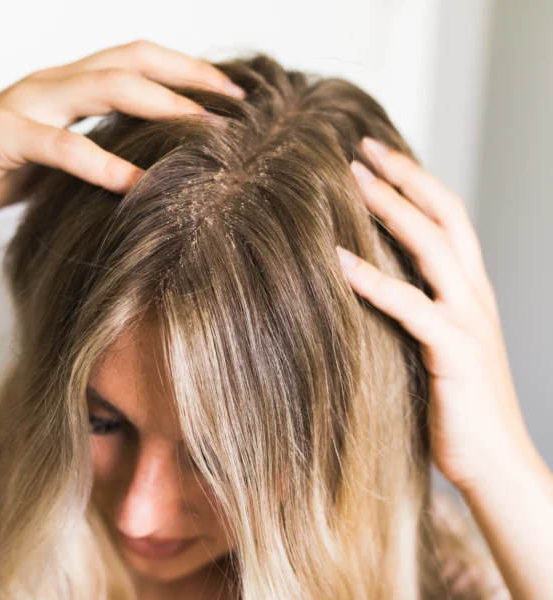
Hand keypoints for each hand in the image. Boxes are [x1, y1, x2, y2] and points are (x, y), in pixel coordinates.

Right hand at [0, 39, 244, 218]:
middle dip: (189, 80)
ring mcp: (28, 103)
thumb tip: (165, 165)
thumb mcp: (70, 153)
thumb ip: (108, 146)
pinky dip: (102, 163)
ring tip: (205, 132)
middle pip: (132, 61)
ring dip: (161, 106)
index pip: (141, 60)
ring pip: (102, 87)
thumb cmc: (8, 166)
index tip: (234, 95)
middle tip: (234, 107)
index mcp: (73, 84)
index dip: (190, 69)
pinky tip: (136, 183)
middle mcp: (55, 82)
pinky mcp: (3, 135)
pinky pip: (59, 145)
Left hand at [336, 137, 535, 493]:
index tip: (377, 155)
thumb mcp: (437, 343)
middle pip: (445, 217)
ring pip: (433, 248)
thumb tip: (368, 278)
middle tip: (363, 147)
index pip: (447, 219)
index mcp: (470, 290)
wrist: (493, 463)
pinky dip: (374, 280)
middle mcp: (475, 295)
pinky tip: (339, 260)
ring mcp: (469, 321)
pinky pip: (411, 306)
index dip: (416, 182)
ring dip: (390, 210)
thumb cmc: (456, 403)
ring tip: (351, 180)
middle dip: (405, 178)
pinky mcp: (455, 352)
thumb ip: (416, 307)